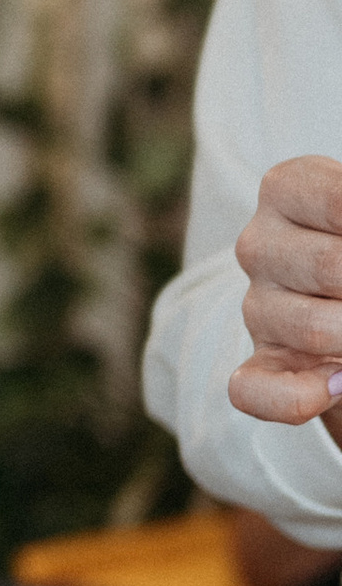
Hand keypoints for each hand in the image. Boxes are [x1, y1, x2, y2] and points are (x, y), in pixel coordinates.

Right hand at [231, 158, 341, 429]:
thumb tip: (338, 269)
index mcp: (288, 188)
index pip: (335, 201)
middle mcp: (259, 245)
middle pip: (330, 267)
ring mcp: (256, 307)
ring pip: (310, 329)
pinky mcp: (257, 366)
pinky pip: (252, 390)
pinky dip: (297, 397)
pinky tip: (334, 384)